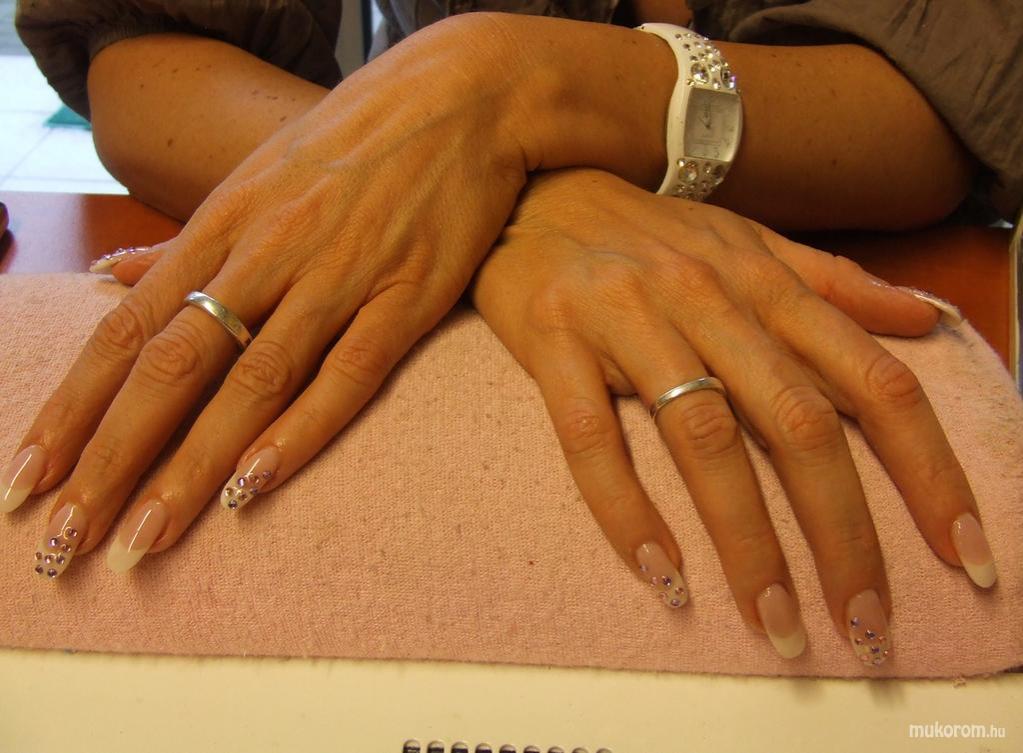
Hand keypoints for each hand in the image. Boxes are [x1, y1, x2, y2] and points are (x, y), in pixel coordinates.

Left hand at [3, 14, 536, 575]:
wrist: (461, 97)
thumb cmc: (353, 141)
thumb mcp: (255, 176)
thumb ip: (184, 241)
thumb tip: (109, 277)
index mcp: (222, 225)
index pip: (126, 333)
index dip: (72, 411)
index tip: (27, 480)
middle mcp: (266, 253)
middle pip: (171, 369)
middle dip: (109, 460)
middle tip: (62, 540)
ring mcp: (337, 276)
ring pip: (248, 383)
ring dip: (188, 467)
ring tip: (141, 541)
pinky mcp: (407, 296)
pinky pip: (346, 373)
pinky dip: (298, 432)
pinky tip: (252, 487)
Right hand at [468, 169, 992, 662]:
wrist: (532, 188)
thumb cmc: (646, 229)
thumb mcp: (748, 241)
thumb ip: (836, 284)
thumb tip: (927, 321)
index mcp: (764, 280)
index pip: (872, 380)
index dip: (928, 470)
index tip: (962, 551)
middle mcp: (706, 296)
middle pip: (796, 423)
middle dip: (843, 533)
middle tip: (865, 623)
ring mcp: (627, 318)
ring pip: (702, 437)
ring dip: (746, 540)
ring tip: (777, 620)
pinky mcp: (554, 341)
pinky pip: (591, 437)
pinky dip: (625, 508)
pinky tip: (660, 571)